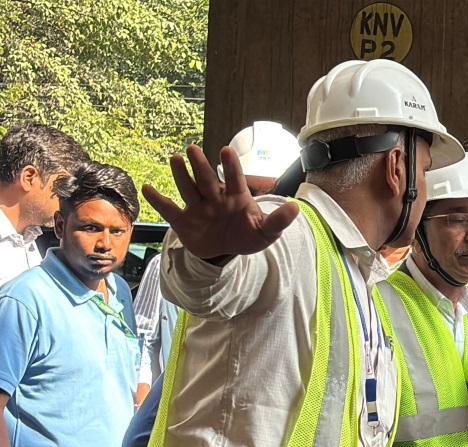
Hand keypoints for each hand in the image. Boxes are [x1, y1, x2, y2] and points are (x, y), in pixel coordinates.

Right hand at [143, 145, 298, 260]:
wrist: (226, 251)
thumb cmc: (247, 236)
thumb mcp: (266, 232)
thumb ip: (278, 221)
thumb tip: (296, 208)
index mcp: (237, 198)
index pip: (235, 179)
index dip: (231, 166)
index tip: (226, 151)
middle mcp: (216, 198)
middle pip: (207, 180)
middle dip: (201, 166)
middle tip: (192, 149)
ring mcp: (198, 208)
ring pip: (189, 189)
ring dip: (181, 175)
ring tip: (175, 158)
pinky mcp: (184, 221)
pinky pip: (169, 210)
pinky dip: (158, 201)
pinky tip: (147, 188)